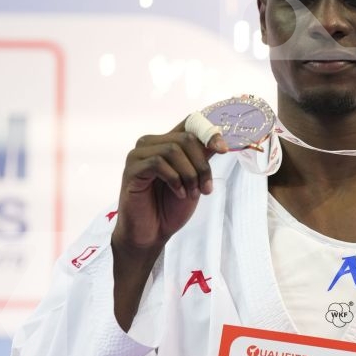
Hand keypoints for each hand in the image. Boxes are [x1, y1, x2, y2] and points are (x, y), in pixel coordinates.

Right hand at [112, 120, 227, 257]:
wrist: (152, 233)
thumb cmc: (170, 207)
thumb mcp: (194, 179)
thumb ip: (202, 158)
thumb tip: (219, 140)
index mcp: (166, 142)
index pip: (189, 123)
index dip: (209, 132)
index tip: (223, 149)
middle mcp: (151, 143)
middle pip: (185, 138)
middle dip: (202, 165)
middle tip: (206, 188)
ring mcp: (138, 155)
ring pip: (173, 150)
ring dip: (190, 175)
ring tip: (192, 194)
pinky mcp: (131, 169)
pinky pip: (158, 163)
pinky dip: (174, 179)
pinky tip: (178, 193)